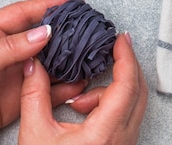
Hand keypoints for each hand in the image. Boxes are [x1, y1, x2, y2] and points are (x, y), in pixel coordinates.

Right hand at [19, 32, 147, 144]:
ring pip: (132, 103)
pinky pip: (125, 116)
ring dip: (111, 90)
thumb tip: (34, 64)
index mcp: (105, 133)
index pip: (127, 85)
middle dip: (125, 66)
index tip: (120, 38)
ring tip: (78, 101)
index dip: (126, 57)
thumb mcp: (34, 134)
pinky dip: (109, 104)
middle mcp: (123, 138)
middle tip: (111, 48)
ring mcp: (125, 144)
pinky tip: (82, 113)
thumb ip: (34, 95)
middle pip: (137, 90)